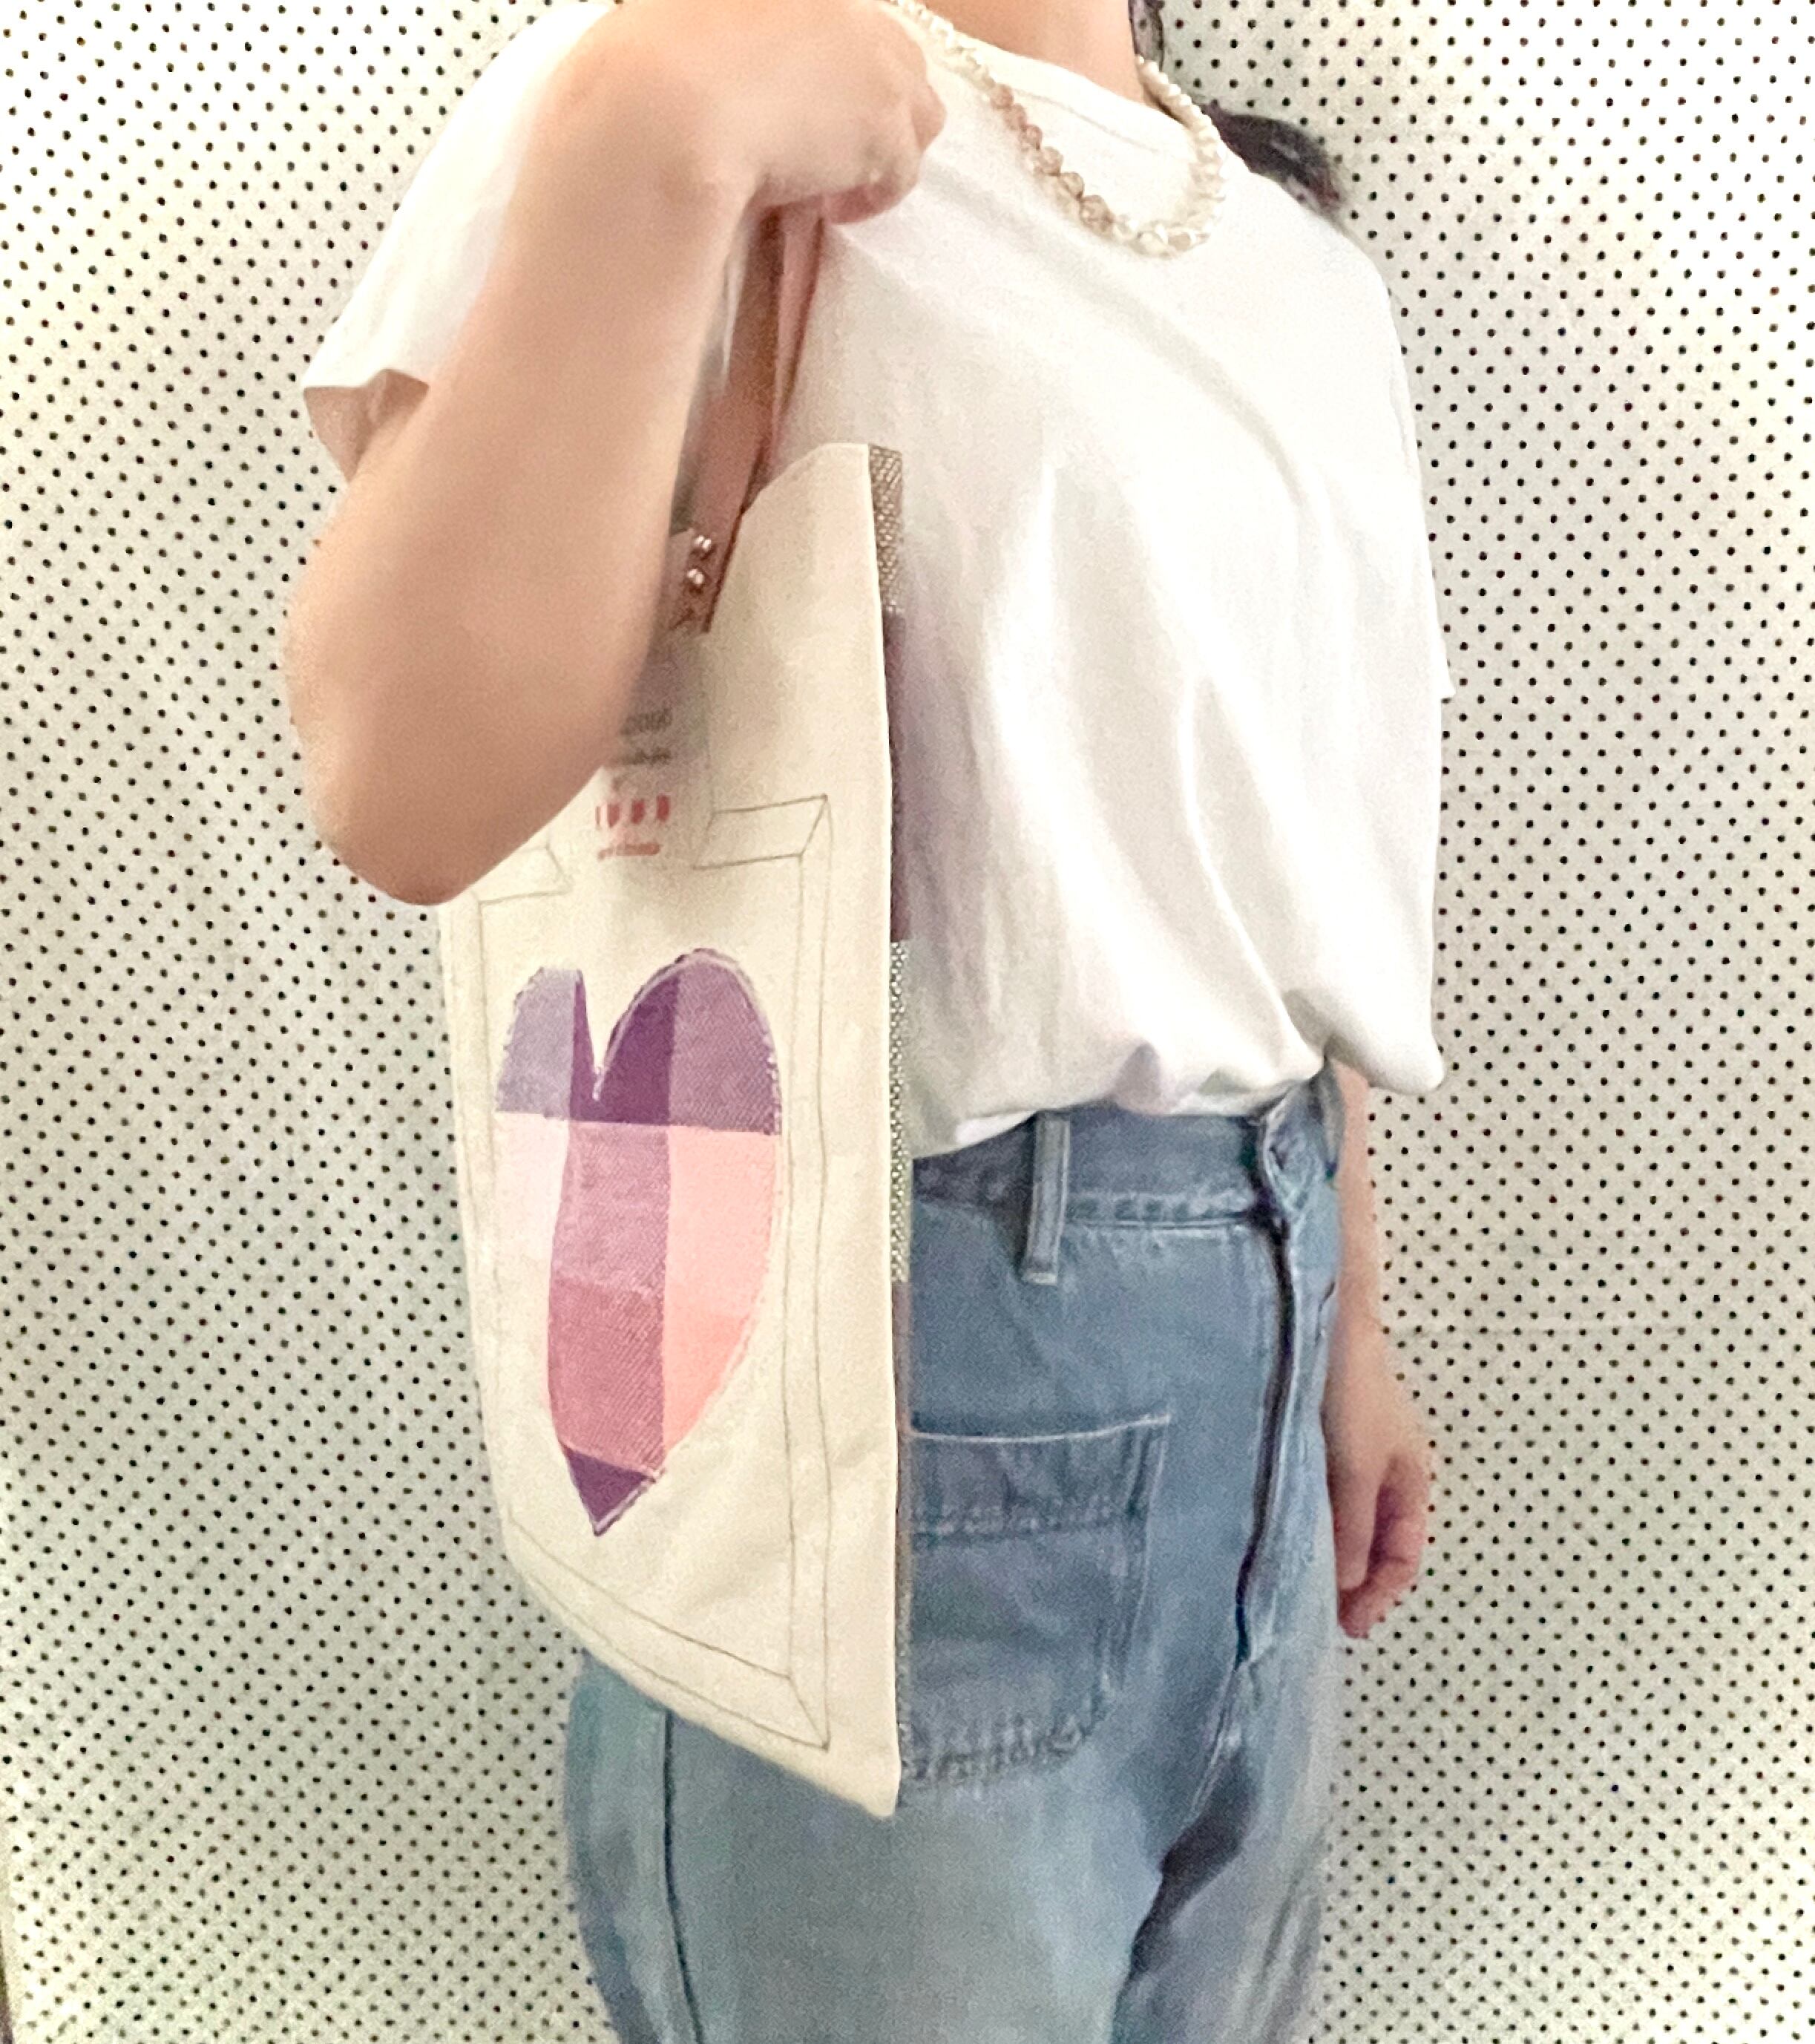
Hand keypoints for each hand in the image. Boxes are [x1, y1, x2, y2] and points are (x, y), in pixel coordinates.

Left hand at [1319, 1309, 1433, 1639]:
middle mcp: (1381, 1472)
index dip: (1380, 1596)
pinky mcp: (1316, 1439)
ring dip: (1327, 1552)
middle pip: (1372, 1543)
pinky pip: (1318, 1496)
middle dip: (1351, 1580)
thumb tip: (1342, 1588)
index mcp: (1409, 1481)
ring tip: (1295, 1581)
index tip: (1348, 1627)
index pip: (1403, 1556)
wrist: (1322, 1319)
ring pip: (1342, 1522)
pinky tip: (1281, 1531)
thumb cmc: (1350, 1389)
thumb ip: (1351, 1529)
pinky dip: (1308, 1522)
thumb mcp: (1355, 1468)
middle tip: (1315, 1613)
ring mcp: (1349, 1454)